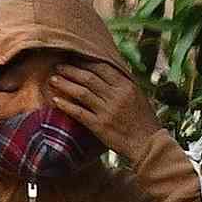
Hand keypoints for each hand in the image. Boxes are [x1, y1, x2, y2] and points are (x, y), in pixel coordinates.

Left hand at [44, 54, 167, 159]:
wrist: (148, 144)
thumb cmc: (143, 120)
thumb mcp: (137, 96)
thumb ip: (122, 84)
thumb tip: (105, 69)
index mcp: (127, 87)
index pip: (102, 68)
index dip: (84, 61)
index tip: (72, 57)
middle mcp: (117, 96)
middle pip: (88, 78)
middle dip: (70, 70)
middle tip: (58, 66)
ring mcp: (108, 111)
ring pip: (81, 93)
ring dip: (64, 84)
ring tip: (52, 79)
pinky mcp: (100, 125)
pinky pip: (79, 112)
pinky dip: (66, 105)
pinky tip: (55, 100)